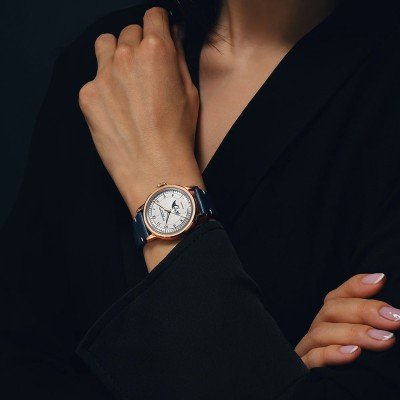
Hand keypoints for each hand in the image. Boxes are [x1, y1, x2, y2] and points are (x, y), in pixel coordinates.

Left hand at [79, 7, 203, 217]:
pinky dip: (104, 87)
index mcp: (156, 51)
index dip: (157, 25)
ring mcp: (103, 75)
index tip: (157, 34)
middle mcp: (126, 56)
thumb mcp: (190, 93)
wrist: (154, 169)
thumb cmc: (176, 136)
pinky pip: (94, 78)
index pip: (152, 16)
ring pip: (105, 46)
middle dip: (138, 44)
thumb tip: (173, 36)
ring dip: (115, 55)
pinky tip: (116, 108)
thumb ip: (178, 58)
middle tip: (145, 69)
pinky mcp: (87, 95)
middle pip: (128, 31)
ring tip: (125, 80)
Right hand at [295, 273, 399, 368]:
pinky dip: (333, 354)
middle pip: (332, 309)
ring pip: (323, 331)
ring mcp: (309, 349)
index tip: (381, 280)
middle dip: (364, 310)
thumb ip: (373, 327)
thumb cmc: (352, 369)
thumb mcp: (363, 343)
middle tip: (394, 318)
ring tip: (384, 340)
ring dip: (354, 332)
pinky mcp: (304, 369)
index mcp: (330, 320)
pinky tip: (353, 354)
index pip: (338, 295)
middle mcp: (318, 329)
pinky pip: (314, 358)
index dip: (357, 286)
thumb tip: (392, 309)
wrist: (331, 394)